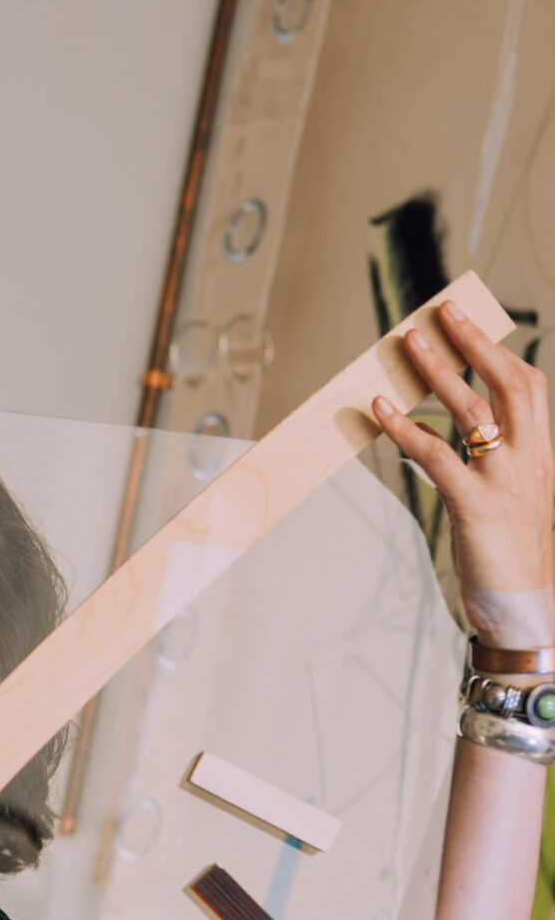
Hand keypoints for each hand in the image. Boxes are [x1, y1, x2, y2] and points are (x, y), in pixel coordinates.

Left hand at [373, 301, 554, 634]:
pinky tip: (381, 410)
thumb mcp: (515, 498)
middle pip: (505, 382)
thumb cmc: (510, 554)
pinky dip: (406, 428)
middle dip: (473, 342)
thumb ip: (498, 462)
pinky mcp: (477, 506)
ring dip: (436, 372)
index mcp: (540, 453)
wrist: (523, 606)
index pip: (528, 387)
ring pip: (470, 411)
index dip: (499, 352)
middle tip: (439, 313)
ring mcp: (505, 480)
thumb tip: (467, 435)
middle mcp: (528, 459)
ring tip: (405, 346)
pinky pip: (436, 456)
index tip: (470, 326)